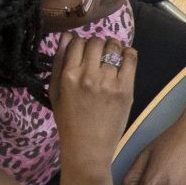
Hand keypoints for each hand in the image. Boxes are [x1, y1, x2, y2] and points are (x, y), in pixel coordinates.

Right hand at [50, 35, 136, 151]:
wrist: (88, 148)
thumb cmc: (68, 122)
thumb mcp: (55, 92)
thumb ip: (58, 63)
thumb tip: (66, 36)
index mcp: (68, 76)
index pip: (76, 41)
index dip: (79, 43)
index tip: (83, 51)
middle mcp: (88, 75)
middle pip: (95, 41)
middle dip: (96, 44)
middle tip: (97, 55)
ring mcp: (109, 81)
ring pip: (113, 46)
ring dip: (112, 47)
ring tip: (111, 56)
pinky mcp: (126, 89)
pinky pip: (131, 58)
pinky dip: (128, 53)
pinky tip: (124, 59)